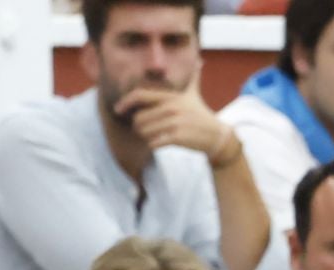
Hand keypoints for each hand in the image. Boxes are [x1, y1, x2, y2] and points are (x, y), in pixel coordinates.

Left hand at [117, 65, 235, 163]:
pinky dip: (155, 145)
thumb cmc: (200, 115)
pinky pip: (153, 143)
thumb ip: (193, 78)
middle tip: (152, 130)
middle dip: (140, 128)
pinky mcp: (177, 136)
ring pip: (143, 133)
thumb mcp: (195, 94)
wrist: (215, 135)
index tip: (118, 109)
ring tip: (161, 135)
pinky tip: (165, 142)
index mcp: (171, 97)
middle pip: (138, 119)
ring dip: (147, 137)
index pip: (140, 95)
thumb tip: (201, 61)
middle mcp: (172, 107)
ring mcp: (175, 121)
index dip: (125, 102)